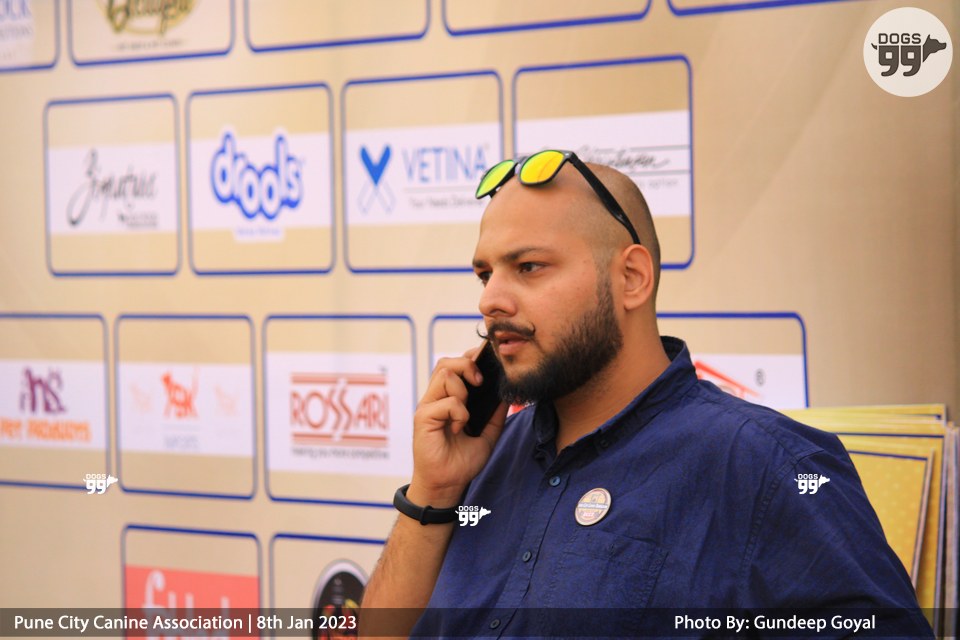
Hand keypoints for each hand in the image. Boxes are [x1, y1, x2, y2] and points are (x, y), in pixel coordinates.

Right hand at [407, 348, 507, 506]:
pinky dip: (459, 412)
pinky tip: (460, 428)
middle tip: (481, 382)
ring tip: (468, 413)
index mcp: (448, 398)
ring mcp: (428, 406)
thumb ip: (496, 413)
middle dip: (468, 365)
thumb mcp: (488, 433)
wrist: (447, 485)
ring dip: (463, 390)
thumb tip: (507, 392)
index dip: (471, 359)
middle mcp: (435, 399)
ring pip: (445, 374)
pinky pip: (446, 402)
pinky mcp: (423, 418)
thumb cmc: (462, 461)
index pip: (455, 365)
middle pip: (446, 362)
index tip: (488, 364)